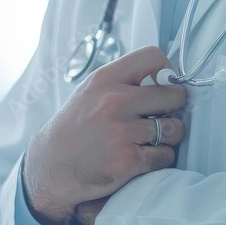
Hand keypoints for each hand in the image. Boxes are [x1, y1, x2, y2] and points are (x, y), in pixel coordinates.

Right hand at [23, 46, 185, 224]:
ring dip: (169, 136)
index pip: (153, 57)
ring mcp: (121, 132)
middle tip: (161, 117)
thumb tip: (166, 79)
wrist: (51, 167)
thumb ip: (123, 83)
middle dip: (173, 108)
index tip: (164, 85)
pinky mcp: (128, 161)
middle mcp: (114, 102)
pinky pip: (165, 155)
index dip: (167, 71)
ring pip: (174, 129)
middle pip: (173, 95)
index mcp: (105, 79)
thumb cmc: (75, 129)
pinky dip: (160, 158)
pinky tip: (143, 158)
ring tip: (151, 140)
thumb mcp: (90, 93)